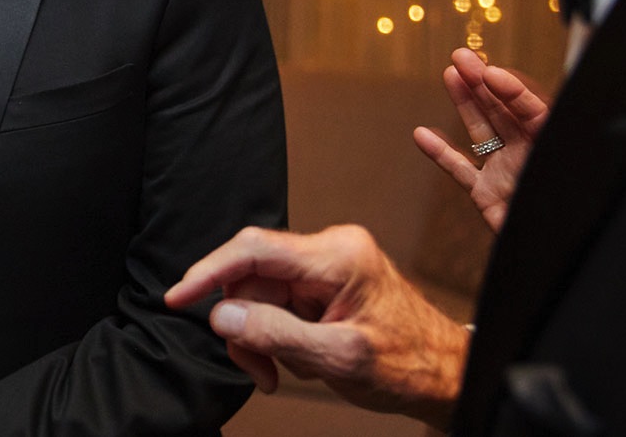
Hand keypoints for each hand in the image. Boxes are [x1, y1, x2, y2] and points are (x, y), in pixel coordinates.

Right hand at [166, 225, 468, 430]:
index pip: (253, 249)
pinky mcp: (325, 282)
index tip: (179, 296)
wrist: (446, 376)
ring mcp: (327, 265)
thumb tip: (224, 315)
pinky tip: (297, 356)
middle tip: (258, 368)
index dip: (208, 272)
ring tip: (284, 370)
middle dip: (247, 326)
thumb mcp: (341, 357)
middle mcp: (330, 249)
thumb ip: (278, 334)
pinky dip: (278, 334)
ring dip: (263, 336)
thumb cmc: (410, 365)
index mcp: (337, 256)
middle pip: (252, 278)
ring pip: (261, 293)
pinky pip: (279, 301)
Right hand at [413, 47, 549, 232]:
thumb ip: (547, 145)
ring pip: (481, 130)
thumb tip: (532, 115)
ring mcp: (505, 173)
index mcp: (551, 149)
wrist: (552, 260)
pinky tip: (421, 134)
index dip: (511, 90)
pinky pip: (460, 169)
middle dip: (480, 82)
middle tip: (461, 56)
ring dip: (464, 102)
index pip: (532, 111)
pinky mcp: (485, 194)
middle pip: (502, 111)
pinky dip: (440, 152)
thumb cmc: (564, 222)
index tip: (489, 72)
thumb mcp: (560, 176)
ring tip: (449, 74)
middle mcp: (527, 155)